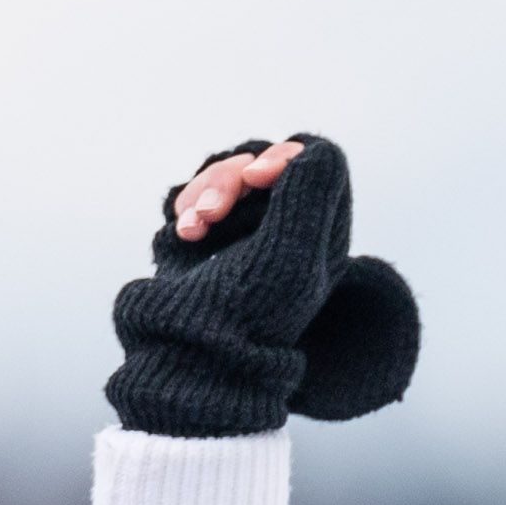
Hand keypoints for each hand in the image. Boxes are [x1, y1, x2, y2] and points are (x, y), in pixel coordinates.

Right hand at [104, 134, 422, 438]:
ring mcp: (245, 229)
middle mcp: (287, 228)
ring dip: (206, 191)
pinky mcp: (208, 233)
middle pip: (264, 161)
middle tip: (214, 214)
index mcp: (320, 234)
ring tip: (195, 228)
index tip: (259, 177)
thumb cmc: (246, 314)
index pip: (317, 163)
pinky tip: (185, 234)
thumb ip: (306, 196)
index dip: (286, 157)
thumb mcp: (289, 257)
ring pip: (228, 173)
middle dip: (232, 176)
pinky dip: (188, 204)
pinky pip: (198, 192)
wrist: (191, 352)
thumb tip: (305, 152)